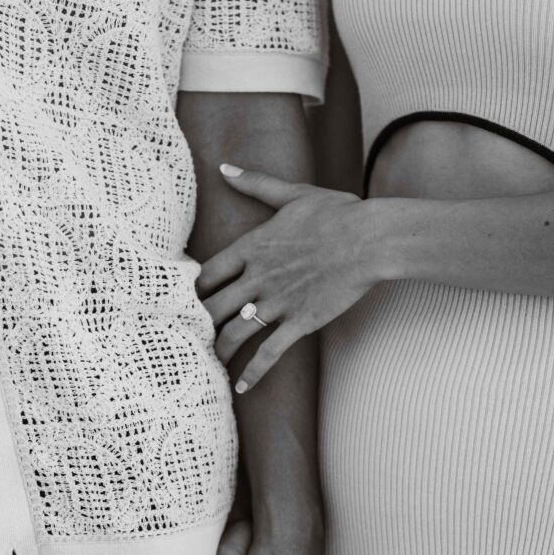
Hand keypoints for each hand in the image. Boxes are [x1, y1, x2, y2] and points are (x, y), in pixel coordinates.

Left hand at [198, 165, 376, 390]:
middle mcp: (258, 277)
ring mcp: (278, 302)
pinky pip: (268, 353)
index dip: (191, 290)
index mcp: (253, 247)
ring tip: (208, 361)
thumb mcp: (292, 194)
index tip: (182, 300)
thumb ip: (255, 183)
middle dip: (197, 323)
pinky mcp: (300, 322)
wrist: (371, 240)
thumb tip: (223, 167)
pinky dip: (252, 373)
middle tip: (186, 336)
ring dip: (217, 350)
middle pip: (213, 307)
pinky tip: (240, 388)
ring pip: (234, 334)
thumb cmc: (336, 214)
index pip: (206, 274)